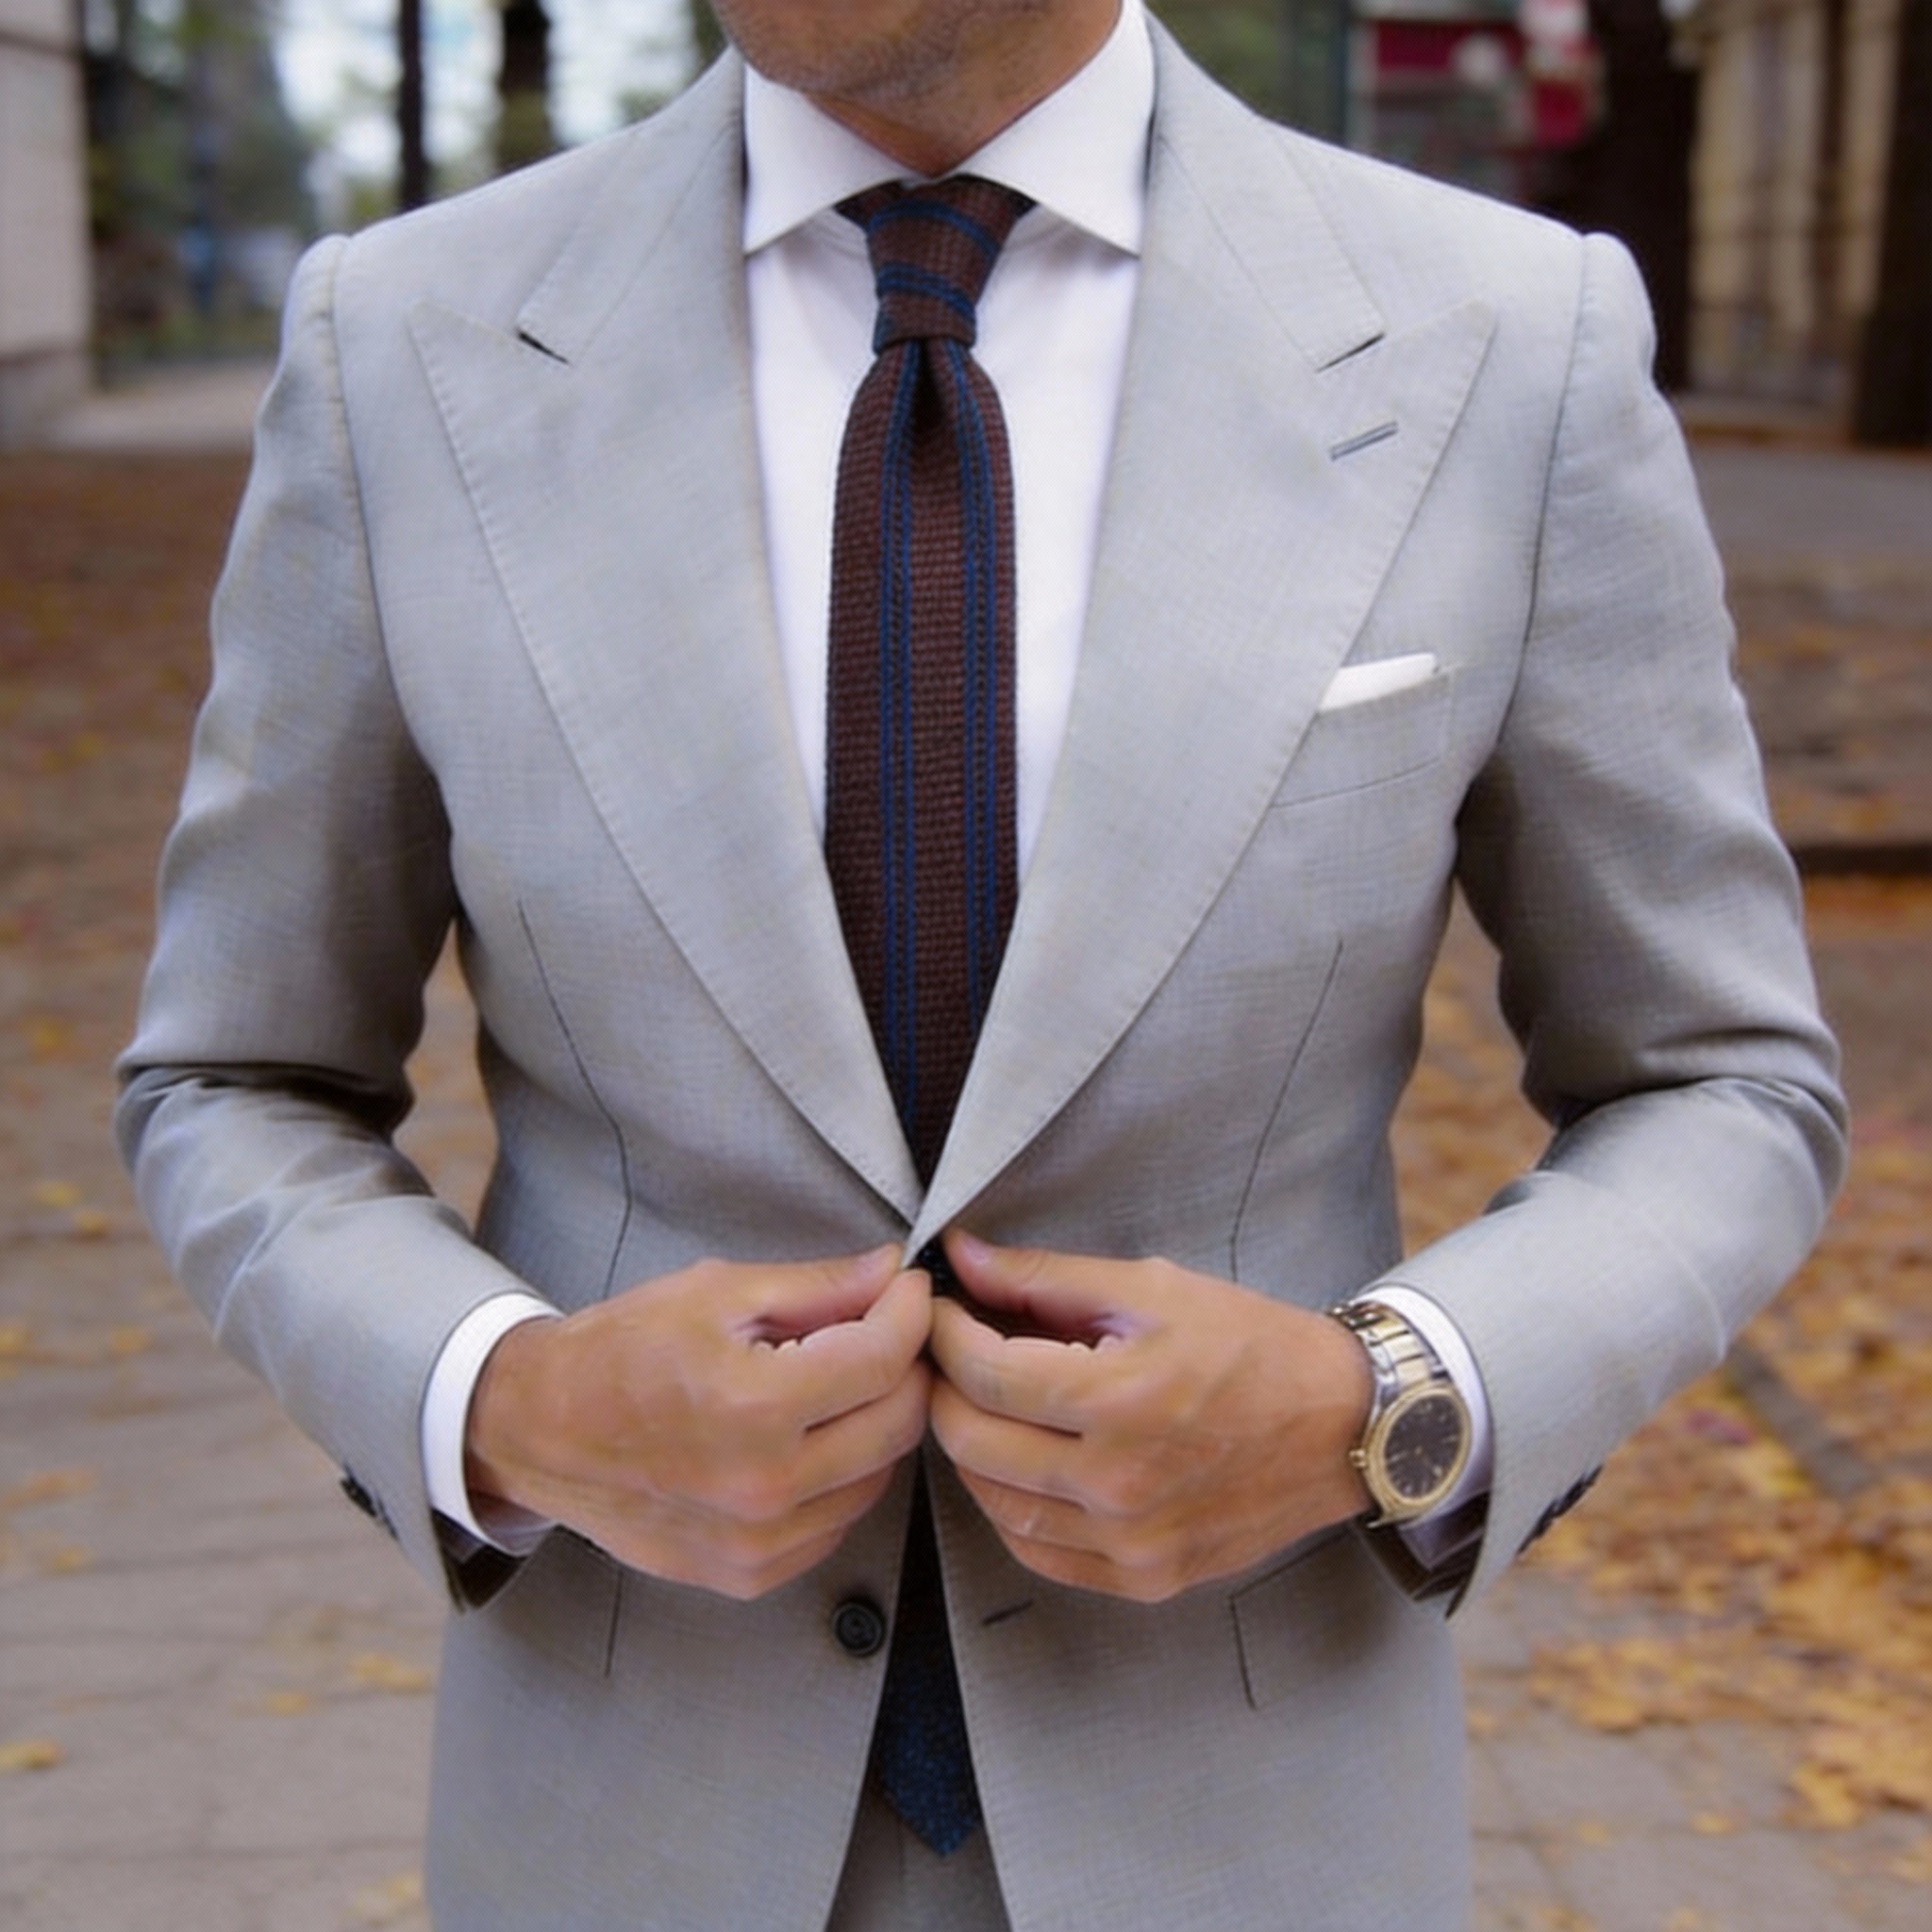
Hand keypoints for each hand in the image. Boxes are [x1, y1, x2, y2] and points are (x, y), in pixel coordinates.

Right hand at [465, 1246, 931, 1598]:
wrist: (541, 1429)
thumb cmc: (621, 1352)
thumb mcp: (717, 1293)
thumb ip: (817, 1286)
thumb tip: (890, 1271)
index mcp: (755, 1406)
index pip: (884, 1359)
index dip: (909, 1313)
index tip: (906, 1290)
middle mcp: (764, 1486)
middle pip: (898, 1424)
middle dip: (905, 1366)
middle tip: (882, 1331)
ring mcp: (758, 1542)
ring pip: (877, 1478)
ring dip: (875, 1424)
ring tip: (837, 1384)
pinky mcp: (748, 1574)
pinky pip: (835, 1523)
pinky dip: (840, 1477)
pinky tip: (806, 1439)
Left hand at [928, 1232, 1372, 1602]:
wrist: (1342, 1425)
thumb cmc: (1252, 1345)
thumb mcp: (1152, 1288)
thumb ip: (1045, 1277)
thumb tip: (961, 1257)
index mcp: (1120, 1400)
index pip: (984, 1372)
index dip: (943, 1333)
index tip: (938, 1309)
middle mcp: (1119, 1483)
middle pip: (973, 1441)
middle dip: (944, 1389)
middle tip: (950, 1354)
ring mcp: (1132, 1542)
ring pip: (995, 1503)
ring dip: (971, 1449)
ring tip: (984, 1404)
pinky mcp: (1145, 1578)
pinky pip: (1039, 1552)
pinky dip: (1011, 1507)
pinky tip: (1022, 1463)